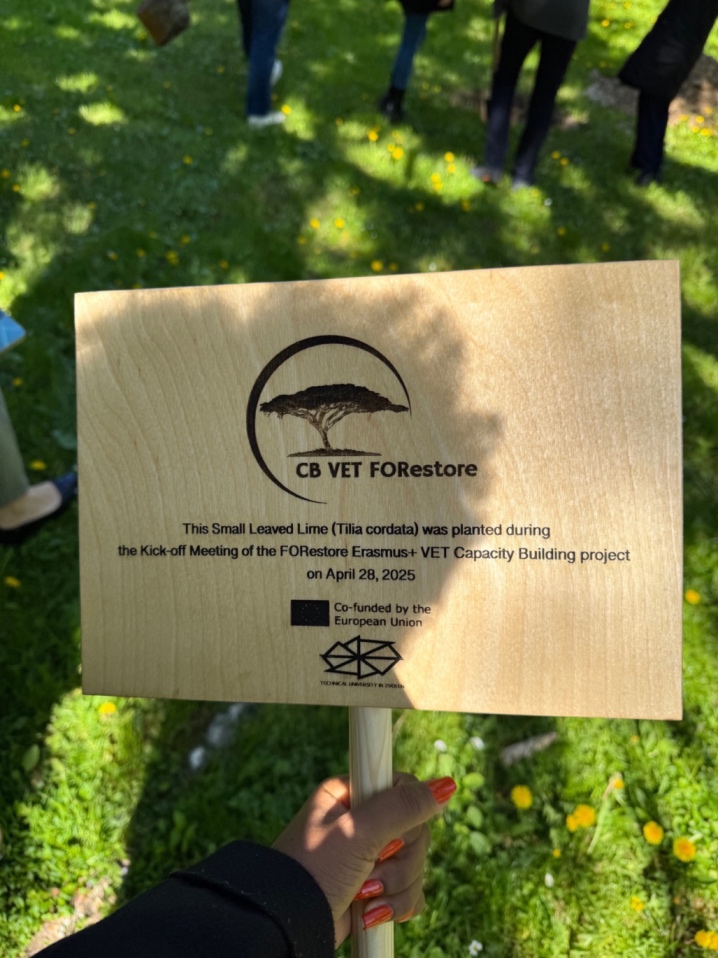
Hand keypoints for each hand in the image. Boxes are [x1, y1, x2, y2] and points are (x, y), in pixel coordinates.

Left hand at [273, 773, 455, 944]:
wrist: (289, 927)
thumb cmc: (313, 872)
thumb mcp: (359, 832)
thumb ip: (403, 807)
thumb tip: (446, 785)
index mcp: (351, 794)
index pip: (403, 787)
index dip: (407, 812)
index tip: (388, 832)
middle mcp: (360, 821)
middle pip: (416, 829)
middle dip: (400, 859)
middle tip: (371, 867)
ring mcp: (368, 855)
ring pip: (416, 863)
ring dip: (395, 886)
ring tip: (363, 896)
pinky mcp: (374, 888)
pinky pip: (411, 891)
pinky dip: (396, 905)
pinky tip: (372, 913)